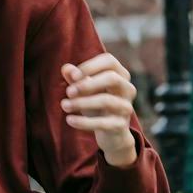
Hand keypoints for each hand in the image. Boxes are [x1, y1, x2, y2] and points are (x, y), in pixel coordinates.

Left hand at [61, 53, 139, 167]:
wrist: (111, 132)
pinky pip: (103, 122)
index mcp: (120, 74)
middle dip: (87, 84)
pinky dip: (84, 122)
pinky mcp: (121, 125)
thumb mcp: (84, 89)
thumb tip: (66, 69)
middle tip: (68, 92)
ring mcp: (126, 107)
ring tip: (64, 105)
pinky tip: (69, 120)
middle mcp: (127, 88)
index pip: (109, 61)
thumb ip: (75, 77)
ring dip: (81, 103)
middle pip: (112, 78)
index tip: (73, 76)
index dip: (90, 66)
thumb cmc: (96, 102)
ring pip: (106, 101)